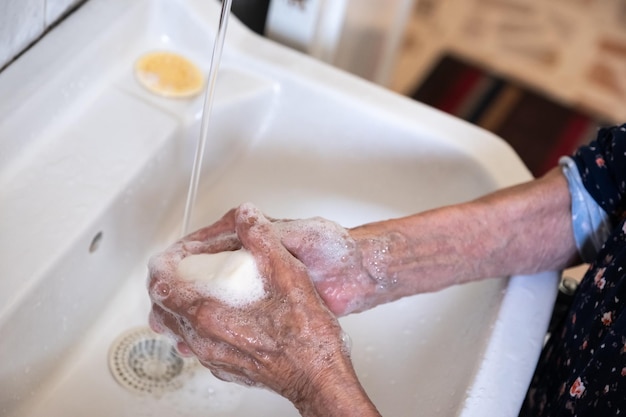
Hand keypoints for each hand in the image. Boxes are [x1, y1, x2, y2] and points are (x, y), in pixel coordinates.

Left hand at [147, 204, 378, 415]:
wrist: (318, 376)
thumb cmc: (306, 335)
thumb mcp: (288, 274)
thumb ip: (263, 240)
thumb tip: (247, 216)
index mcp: (211, 313)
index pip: (163, 286)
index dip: (162, 266)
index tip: (171, 257)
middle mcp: (205, 339)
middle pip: (162, 309)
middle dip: (166, 285)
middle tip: (176, 270)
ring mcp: (213, 357)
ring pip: (176, 329)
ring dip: (177, 307)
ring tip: (190, 291)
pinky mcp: (225, 368)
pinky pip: (195, 345)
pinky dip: (194, 327)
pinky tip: (214, 318)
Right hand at [173, 205, 398, 315]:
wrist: (357, 274)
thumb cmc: (336, 248)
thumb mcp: (303, 234)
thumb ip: (272, 230)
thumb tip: (246, 217)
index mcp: (250, 233)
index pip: (204, 242)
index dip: (180, 258)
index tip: (162, 273)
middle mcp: (245, 255)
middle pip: (199, 269)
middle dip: (175, 286)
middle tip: (159, 304)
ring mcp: (251, 278)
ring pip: (208, 292)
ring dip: (187, 307)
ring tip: (169, 323)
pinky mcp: (260, 299)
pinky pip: (227, 309)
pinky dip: (210, 321)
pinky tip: (198, 335)